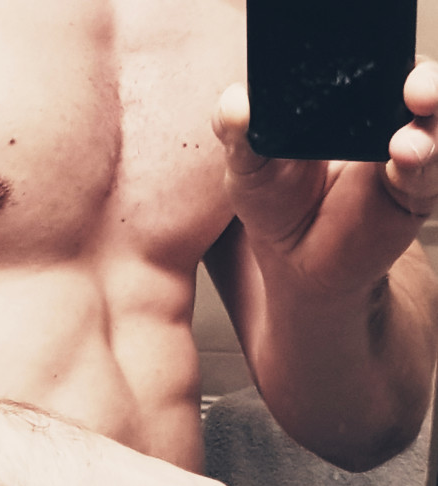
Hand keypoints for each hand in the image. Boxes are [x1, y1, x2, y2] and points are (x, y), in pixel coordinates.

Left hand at [212, 62, 437, 295]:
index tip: (373, 51)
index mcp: (345, 99)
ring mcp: (403, 152)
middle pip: (416, 79)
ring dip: (432, 119)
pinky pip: (429, 171)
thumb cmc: (278, 207)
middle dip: (422, 78)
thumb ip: (238, 134)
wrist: (299, 265)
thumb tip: (236, 103)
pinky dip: (423, 162)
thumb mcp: (249, 169)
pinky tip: (405, 157)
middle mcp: (382, 117)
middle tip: (413, 89)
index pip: (371, 60)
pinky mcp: (415, 191)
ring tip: (405, 142)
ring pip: (434, 121)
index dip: (378, 52)